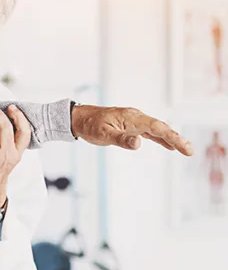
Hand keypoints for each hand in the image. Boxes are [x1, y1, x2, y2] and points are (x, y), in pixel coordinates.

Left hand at [71, 105, 193, 155]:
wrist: (78, 118)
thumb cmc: (89, 125)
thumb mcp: (103, 134)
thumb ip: (121, 139)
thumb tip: (138, 144)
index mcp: (131, 118)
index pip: (156, 128)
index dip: (172, 138)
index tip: (184, 147)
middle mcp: (135, 117)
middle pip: (160, 128)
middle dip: (176, 139)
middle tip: (190, 151)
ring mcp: (134, 121)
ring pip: (157, 130)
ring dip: (171, 139)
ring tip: (186, 150)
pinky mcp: (130, 126)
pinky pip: (149, 132)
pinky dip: (160, 139)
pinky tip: (169, 146)